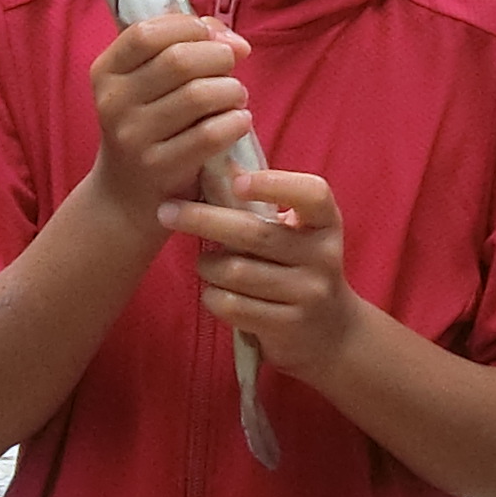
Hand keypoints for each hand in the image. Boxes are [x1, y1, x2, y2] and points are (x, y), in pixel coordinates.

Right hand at [87, 12, 255, 237]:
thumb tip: (233, 41)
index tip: (213, 37)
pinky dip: (235, 122)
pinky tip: (238, 121)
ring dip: (231, 90)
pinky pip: (210, 134)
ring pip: (199, 95)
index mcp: (106, 72)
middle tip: (230, 69)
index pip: (146, 32)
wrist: (126, 194)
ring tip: (235, 97)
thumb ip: (183, 46)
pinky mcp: (160, 168)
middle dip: (218, 57)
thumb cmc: (149, 124)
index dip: (189, 27)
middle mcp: (113, 103)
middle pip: (179, 60)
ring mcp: (134, 138)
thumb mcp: (147, 83)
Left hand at [165, 166, 358, 381]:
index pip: (311, 194)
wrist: (329, 333)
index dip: (274, 184)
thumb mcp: (291, 230)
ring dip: (207, 265)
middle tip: (166, 211)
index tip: (237, 182)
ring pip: (237, 272)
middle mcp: (323, 256)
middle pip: (255, 232)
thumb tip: (216, 162)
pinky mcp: (288, 326)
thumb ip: (259, 201)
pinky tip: (214, 292)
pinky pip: (233, 306)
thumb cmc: (295, 266)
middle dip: (203, 219)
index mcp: (325, 222)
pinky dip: (212, 296)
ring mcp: (308, 294)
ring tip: (204, 264)